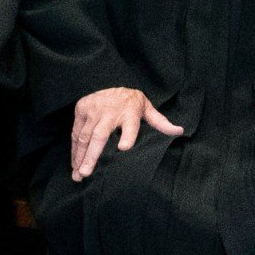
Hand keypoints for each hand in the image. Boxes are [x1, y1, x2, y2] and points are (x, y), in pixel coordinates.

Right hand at [68, 87, 182, 180]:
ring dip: (80, 157)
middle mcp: (110, 110)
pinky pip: (76, 132)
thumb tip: (180, 131)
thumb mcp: (147, 109)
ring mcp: (93, 109)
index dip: (128, 136)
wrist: (110, 80)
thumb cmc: (131, 102)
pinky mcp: (81, 108)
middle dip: (92, 155)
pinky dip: (74, 150)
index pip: (130, 125)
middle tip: (86, 173)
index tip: (124, 148)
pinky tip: (74, 164)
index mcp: (130, 111)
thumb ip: (161, 123)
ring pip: (84, 136)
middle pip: (100, 135)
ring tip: (78, 175)